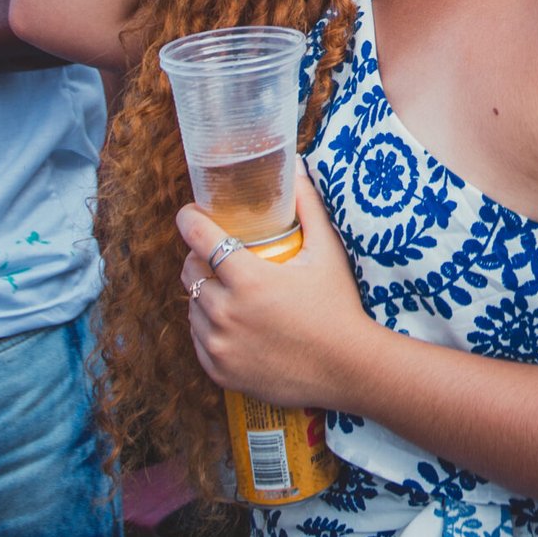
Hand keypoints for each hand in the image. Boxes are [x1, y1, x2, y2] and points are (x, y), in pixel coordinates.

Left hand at [179, 165, 372, 404]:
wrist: (347, 369)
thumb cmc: (338, 307)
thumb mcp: (326, 252)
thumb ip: (307, 207)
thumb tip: (295, 166)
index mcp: (249, 279)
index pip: (199, 238)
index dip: (190, 220)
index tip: (191, 214)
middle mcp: (226, 312)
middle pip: (190, 272)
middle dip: (199, 258)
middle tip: (221, 256)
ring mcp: (219, 345)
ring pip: (192, 306)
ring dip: (205, 293)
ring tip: (232, 291)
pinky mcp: (219, 370)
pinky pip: (197, 339)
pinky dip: (209, 327)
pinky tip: (233, 322)